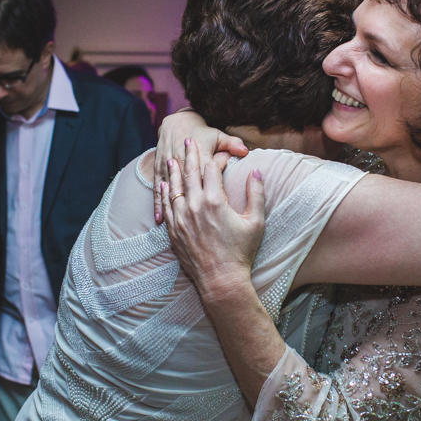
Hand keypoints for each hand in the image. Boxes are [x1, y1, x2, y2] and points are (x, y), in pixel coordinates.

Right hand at [153, 110, 247, 222]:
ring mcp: (170, 170)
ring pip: (173, 191)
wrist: (176, 123)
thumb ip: (232, 144)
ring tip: (179, 230)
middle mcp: (184, 164)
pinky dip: (158, 204)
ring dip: (176, 211)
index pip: (212, 176)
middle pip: (193, 187)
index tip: (221, 211)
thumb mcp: (218, 135)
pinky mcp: (160, 173)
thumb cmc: (201, 131)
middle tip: (202, 228)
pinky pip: (158, 190)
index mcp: (201, 156)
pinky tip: (159, 220)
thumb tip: (245, 151)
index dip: (216, 191)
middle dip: (197, 208)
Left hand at [160, 138, 264, 302]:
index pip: (212, 169)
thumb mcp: (256, 222)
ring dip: (174, 171)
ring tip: (172, 158)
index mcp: (215, 201)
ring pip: (175, 187)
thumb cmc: (241, 252)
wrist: (221, 280)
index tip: (221, 154)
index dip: (217, 158)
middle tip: (187, 140)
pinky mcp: (173, 230)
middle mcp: (195, 206)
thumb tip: (255, 172)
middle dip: (190, 154)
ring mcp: (181, 218)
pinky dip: (165, 193)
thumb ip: (256, 194)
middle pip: (190, 173)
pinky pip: (166, 206)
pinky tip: (164, 184)